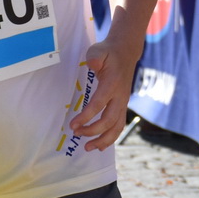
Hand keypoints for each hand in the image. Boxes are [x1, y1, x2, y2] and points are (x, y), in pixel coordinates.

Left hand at [69, 36, 139, 150]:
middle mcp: (120, 96)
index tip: (72, 125)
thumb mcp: (100, 50)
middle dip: (93, 131)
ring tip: (88, 148)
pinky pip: (118, 125)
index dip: (86, 116)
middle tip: (76, 134)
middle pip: (109, 120)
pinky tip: (100, 146)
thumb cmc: (108, 52)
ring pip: (117, 127)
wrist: (126, 53)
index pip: (99, 104)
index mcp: (112, 84)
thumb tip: (93, 64)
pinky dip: (111, 138)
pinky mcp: (122, 106)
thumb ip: (95, 56)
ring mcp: (123, 102)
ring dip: (103, 139)